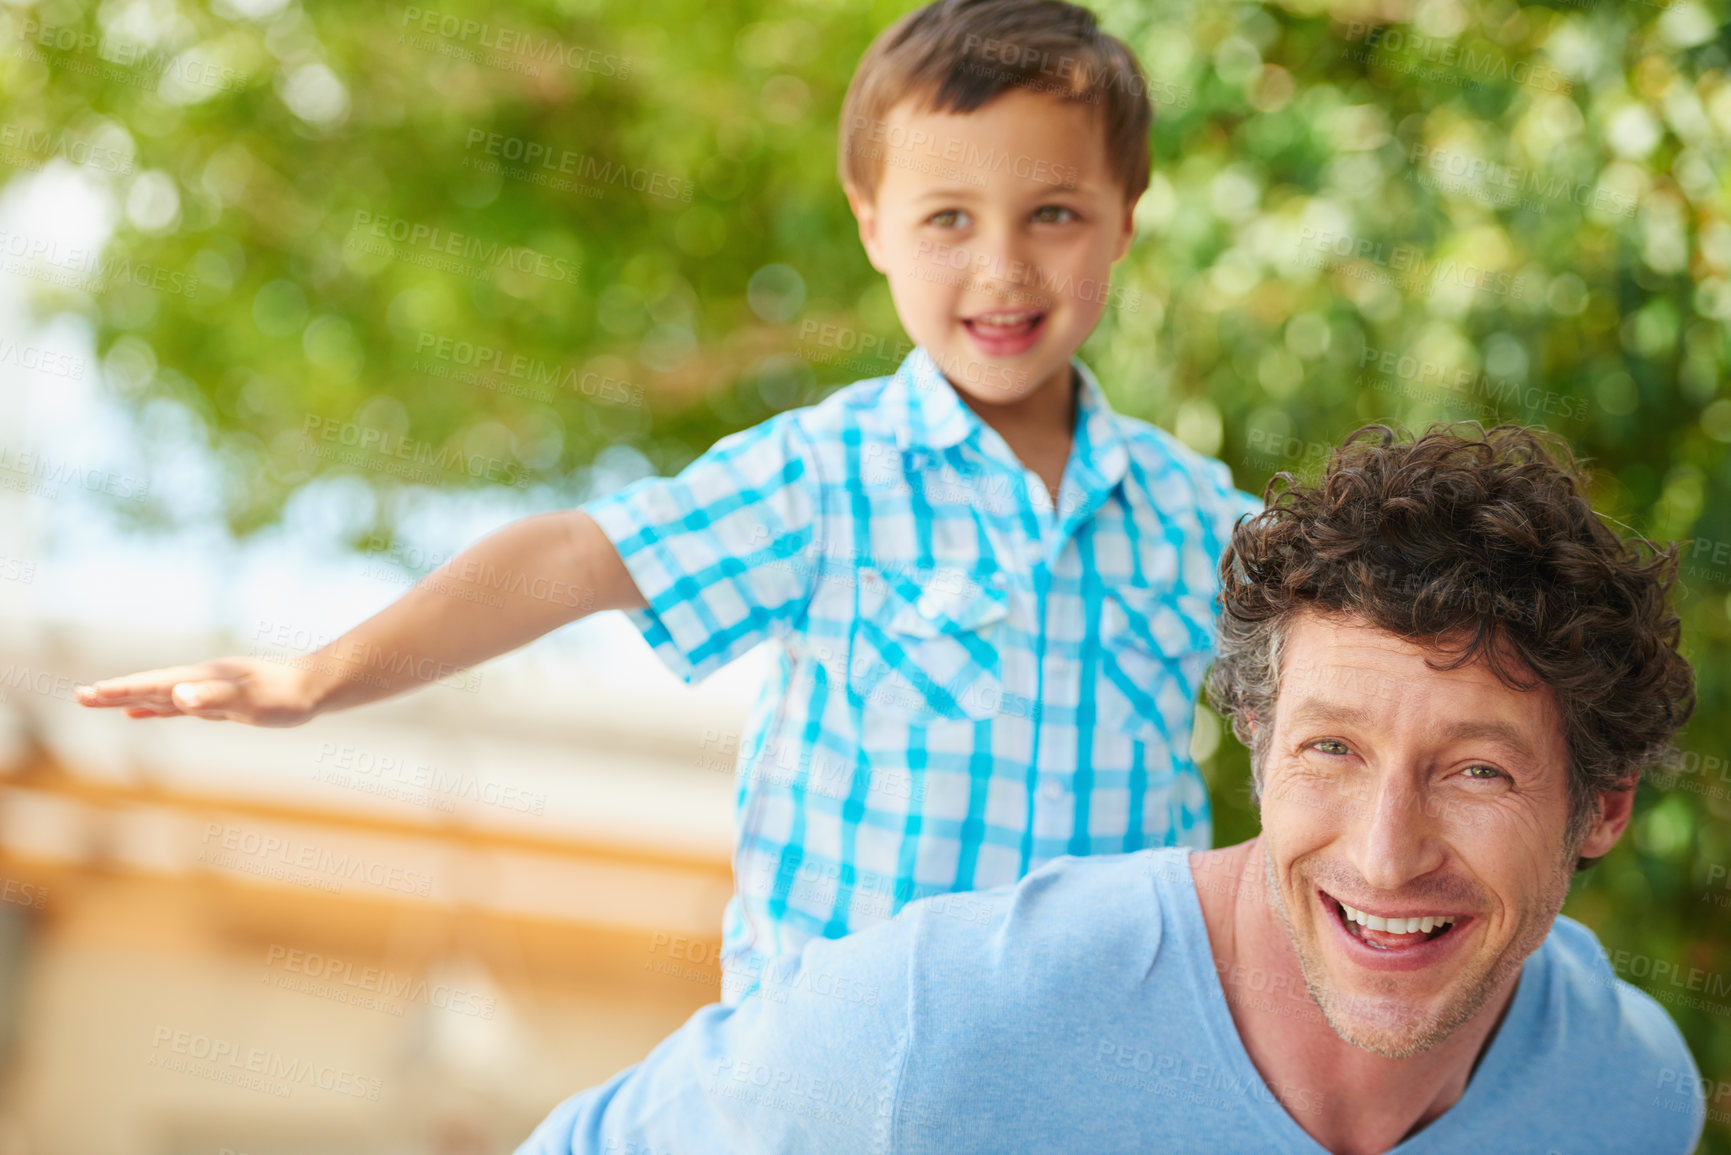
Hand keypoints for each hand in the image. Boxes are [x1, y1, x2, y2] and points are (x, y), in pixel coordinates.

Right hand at [74, 657, 320, 726]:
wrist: (315, 687)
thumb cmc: (284, 696)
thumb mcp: (250, 701)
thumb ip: (212, 699)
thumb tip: (175, 696)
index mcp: (202, 678)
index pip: (152, 684)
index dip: (120, 690)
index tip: (87, 694)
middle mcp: (201, 680)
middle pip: (150, 686)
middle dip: (115, 692)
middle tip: (78, 696)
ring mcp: (209, 689)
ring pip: (161, 694)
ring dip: (131, 698)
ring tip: (100, 700)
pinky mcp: (219, 701)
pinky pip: (179, 704)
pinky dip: (157, 708)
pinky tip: (144, 712)